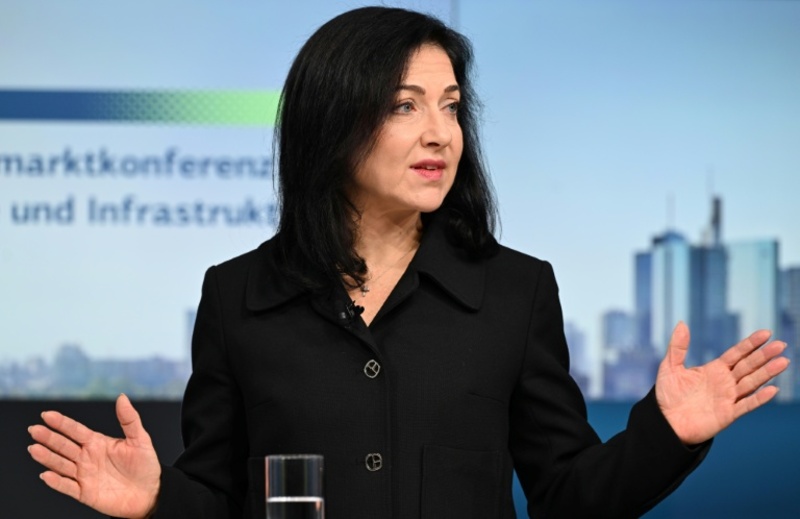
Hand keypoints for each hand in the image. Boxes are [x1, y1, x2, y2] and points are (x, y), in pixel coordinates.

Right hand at [28, 394, 160, 518]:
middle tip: (34, 429)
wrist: (150, 493)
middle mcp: (87, 457)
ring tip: (34, 449)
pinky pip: (67, 487)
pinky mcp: (85, 493)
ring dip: (47, 458)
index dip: (62, 423)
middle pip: (64, 446)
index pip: (76, 430)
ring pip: (61, 465)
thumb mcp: (140, 439)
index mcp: (97, 443)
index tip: (47, 414)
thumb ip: (129, 419)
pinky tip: (46, 474)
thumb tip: (121, 397)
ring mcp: (84, 475)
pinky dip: (56, 482)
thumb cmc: (145, 466)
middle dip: (49, 438)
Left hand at [655, 322, 788, 444]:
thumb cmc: (668, 395)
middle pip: (748, 366)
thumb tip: (681, 323)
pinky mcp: (728, 414)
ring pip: (752, 383)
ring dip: (767, 373)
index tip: (766, 333)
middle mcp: (725, 382)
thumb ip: (678, 347)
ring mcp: (728, 398)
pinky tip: (771, 389)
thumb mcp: (670, 367)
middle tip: (780, 345)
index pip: (737, 354)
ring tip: (783, 362)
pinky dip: (759, 399)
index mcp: (714, 369)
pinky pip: (746, 405)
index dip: (751, 344)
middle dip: (764, 356)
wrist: (665, 422)